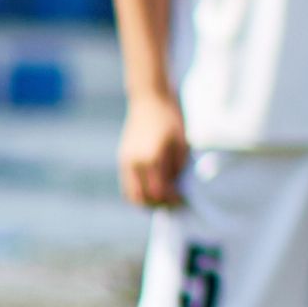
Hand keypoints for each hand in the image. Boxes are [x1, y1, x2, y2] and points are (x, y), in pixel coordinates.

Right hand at [117, 88, 190, 209]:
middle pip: (143, 198)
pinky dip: (139, 192)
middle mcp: (135, 162)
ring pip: (131, 194)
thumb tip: (177, 190)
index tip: (184, 201)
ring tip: (164, 200)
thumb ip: (178, 169)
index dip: (172, 201)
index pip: (160, 192)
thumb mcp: (182, 144)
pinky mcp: (123, 158)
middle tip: (175, 204)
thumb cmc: (171, 120)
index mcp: (152, 158)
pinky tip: (153, 190)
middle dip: (159, 205)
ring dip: (147, 202)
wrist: (149, 100)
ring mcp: (126, 161)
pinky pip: (128, 184)